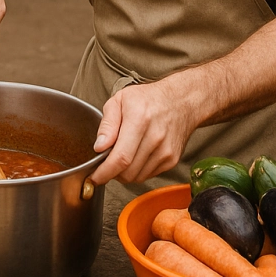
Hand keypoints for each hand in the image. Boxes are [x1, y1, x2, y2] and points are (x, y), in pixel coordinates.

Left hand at [88, 74, 203, 184]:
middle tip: (106, 161)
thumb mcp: (119, 100)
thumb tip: (99, 147)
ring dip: (124, 173)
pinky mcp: (172, 159)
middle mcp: (155, 137)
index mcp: (139, 120)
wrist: (181, 101)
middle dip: (111, 173)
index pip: (120, 158)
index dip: (104, 172)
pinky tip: (136, 155)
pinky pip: (147, 175)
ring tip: (122, 155)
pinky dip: (137, 170)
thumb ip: (107, 124)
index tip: (94, 177)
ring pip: (137, 177)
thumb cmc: (148, 99)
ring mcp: (166, 151)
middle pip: (128, 172)